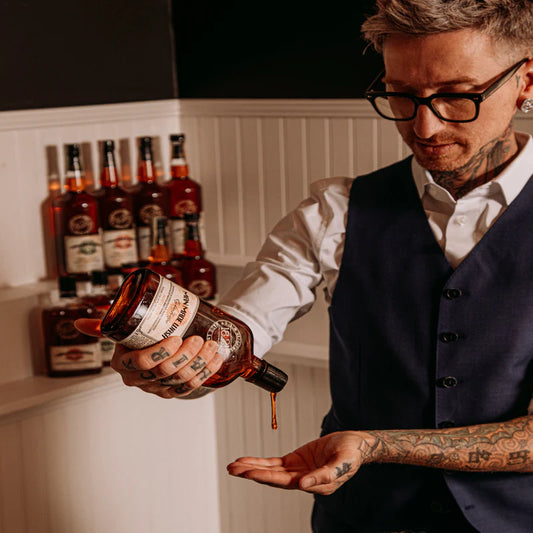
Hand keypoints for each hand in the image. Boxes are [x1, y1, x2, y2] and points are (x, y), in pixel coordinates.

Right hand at [74, 318, 223, 398]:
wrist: (156, 348)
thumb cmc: (137, 337)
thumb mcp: (121, 329)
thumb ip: (104, 325)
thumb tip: (78, 324)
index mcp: (124, 364)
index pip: (141, 362)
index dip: (160, 352)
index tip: (176, 337)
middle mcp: (140, 379)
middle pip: (165, 371)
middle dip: (185, 355)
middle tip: (197, 339)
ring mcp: (158, 387)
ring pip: (182, 379)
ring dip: (200, 362)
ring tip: (211, 345)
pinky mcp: (175, 391)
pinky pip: (193, 385)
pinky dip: (207, 371)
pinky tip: (216, 358)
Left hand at [226, 431, 378, 494]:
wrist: (355, 443)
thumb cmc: (351, 453)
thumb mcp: (343, 462)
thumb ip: (325, 475)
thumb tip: (304, 486)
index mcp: (316, 484)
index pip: (286, 482)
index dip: (268, 477)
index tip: (252, 474)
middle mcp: (303, 481)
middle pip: (273, 478)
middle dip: (252, 473)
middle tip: (233, 470)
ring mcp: (298, 471)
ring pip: (270, 471)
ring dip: (251, 468)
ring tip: (233, 466)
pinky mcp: (295, 461)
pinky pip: (274, 463)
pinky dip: (260, 462)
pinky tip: (246, 461)